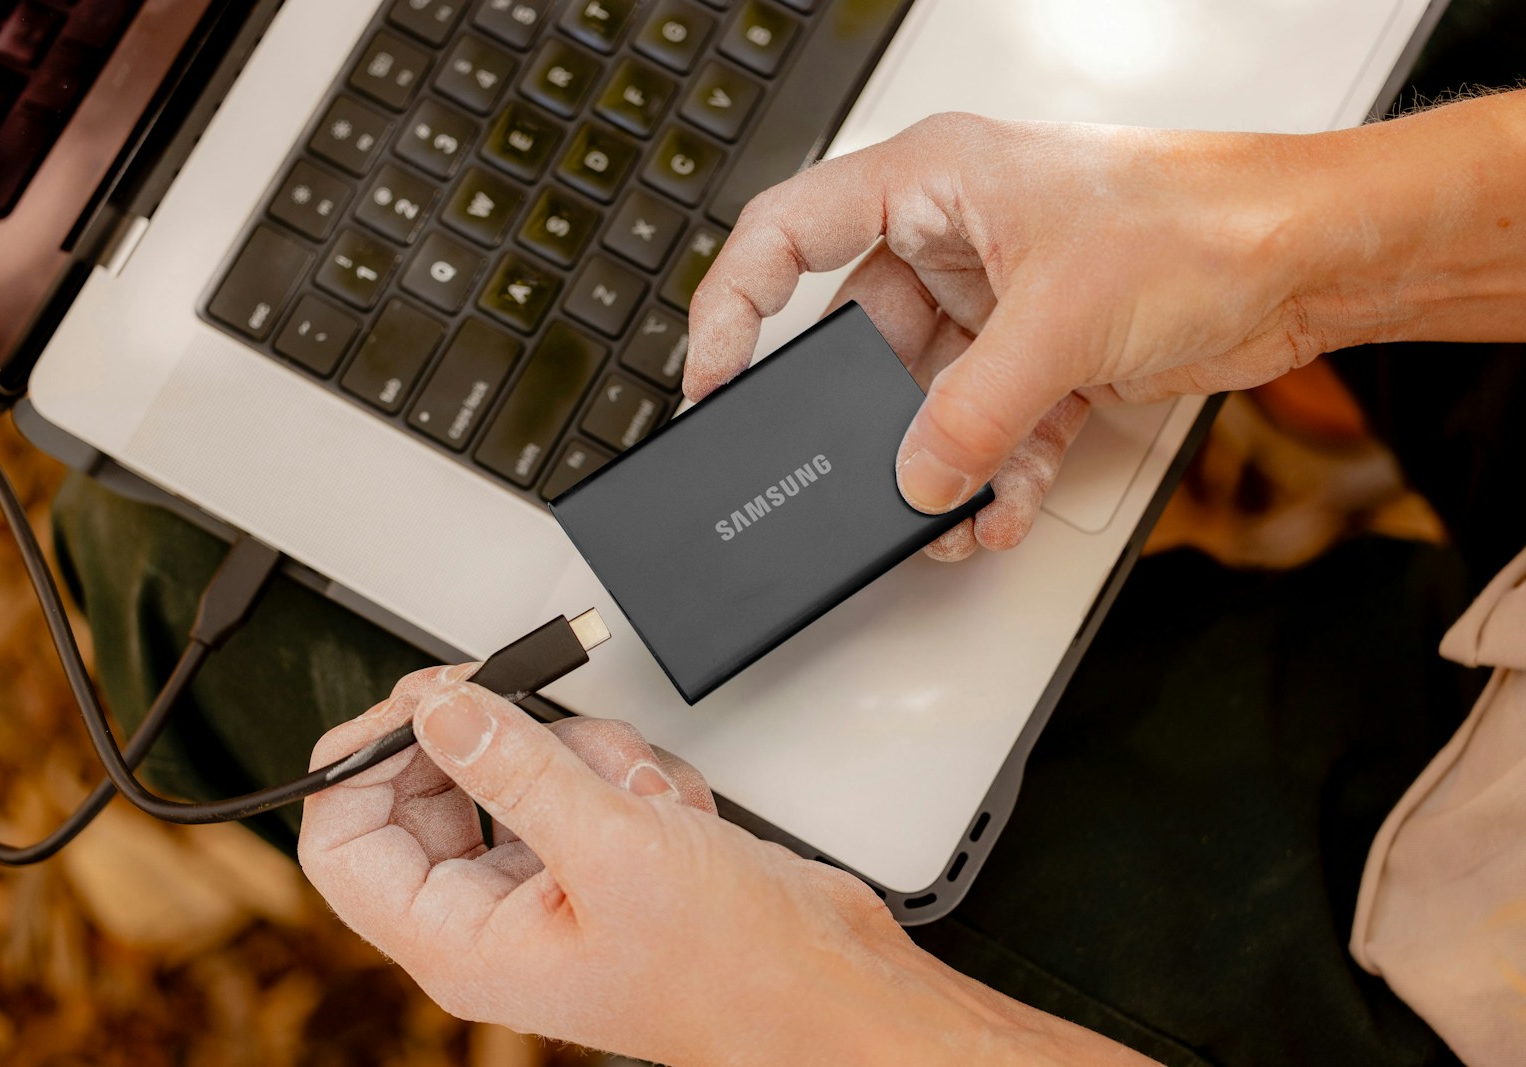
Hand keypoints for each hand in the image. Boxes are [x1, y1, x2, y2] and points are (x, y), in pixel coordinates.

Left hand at [299, 667, 1147, 1065]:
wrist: (829, 982)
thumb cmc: (731, 964)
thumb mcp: (611, 847)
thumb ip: (514, 767)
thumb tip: (437, 712)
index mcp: (463, 940)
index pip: (345, 842)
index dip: (365, 759)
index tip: (415, 702)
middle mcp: (496, 914)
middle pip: (431, 791)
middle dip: (494, 743)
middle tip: (522, 703)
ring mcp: (552, 881)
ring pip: (517, 769)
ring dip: (581, 756)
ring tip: (641, 797)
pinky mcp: (605, 853)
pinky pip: (581, 775)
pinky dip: (626, 771)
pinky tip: (673, 810)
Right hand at [685, 103, 1523, 557]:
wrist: (1314, 255)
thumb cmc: (1204, 216)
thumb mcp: (1062, 316)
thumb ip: (972, 409)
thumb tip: (913, 477)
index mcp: (930, 183)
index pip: (787, 234)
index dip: (734, 309)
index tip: (712, 382)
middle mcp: (953, 239)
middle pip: (862, 344)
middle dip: (866, 423)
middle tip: (850, 477)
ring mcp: (997, 302)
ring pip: (928, 401)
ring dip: (938, 466)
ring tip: (945, 514)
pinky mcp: (1043, 356)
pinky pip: (988, 428)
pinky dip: (993, 475)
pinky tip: (1000, 509)